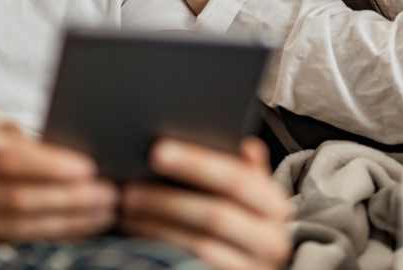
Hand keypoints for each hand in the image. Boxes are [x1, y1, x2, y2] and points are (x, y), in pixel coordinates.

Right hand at [0, 116, 117, 251]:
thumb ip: (11, 131)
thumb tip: (60, 142)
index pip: (6, 159)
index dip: (49, 165)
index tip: (88, 166)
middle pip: (16, 198)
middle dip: (69, 198)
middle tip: (108, 193)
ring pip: (19, 227)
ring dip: (68, 222)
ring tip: (103, 212)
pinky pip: (17, 242)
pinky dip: (53, 235)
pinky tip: (81, 227)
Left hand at [120, 137, 293, 269]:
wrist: (242, 269)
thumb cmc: (238, 227)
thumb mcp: (247, 197)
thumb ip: (243, 171)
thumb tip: (245, 145)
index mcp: (275, 206)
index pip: (238, 178)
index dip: (196, 163)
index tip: (157, 151)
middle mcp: (272, 240)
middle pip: (215, 214)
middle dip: (167, 200)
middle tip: (129, 189)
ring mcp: (251, 268)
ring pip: (199, 244)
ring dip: (156, 226)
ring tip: (127, 211)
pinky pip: (190, 265)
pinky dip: (160, 249)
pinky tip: (137, 237)